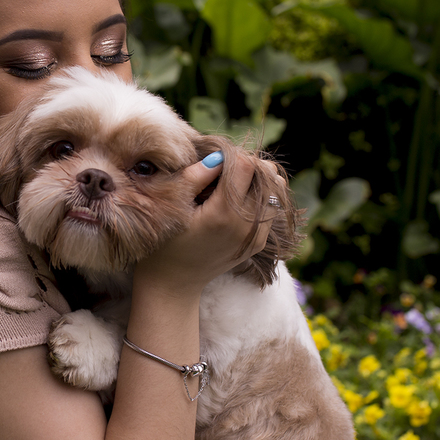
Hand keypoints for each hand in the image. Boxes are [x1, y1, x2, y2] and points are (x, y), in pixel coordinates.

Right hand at [133, 148, 280, 297]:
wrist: (173, 283)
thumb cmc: (164, 243)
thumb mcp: (173, 206)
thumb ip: (195, 176)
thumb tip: (218, 156)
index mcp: (225, 214)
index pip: (247, 165)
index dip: (230, 156)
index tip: (212, 163)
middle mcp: (247, 225)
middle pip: (267, 174)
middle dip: (247, 165)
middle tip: (222, 172)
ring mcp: (257, 236)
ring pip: (275, 189)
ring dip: (256, 180)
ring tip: (231, 185)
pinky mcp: (258, 242)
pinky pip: (271, 207)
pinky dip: (259, 196)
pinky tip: (236, 201)